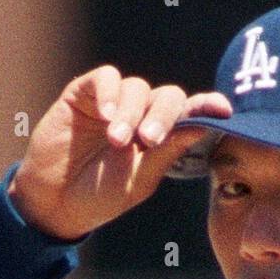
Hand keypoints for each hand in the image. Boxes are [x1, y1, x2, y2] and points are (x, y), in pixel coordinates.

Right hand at [8, 66, 231, 239]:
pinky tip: (106, 115)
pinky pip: (107, 78)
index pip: (190, 115)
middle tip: (149, 139)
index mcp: (162, 137)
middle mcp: (142, 115)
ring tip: (116, 142)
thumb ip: (169, 151)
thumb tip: (204, 124)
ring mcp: (115, 102)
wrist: (55, 200)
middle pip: (168, 97)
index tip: (224, 109)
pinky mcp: (86, 93)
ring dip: (131, 113)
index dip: (208, 107)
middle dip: (164, 116)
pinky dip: (110, 93)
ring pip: (138, 88)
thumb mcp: (140, 178)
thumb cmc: (102, 195)